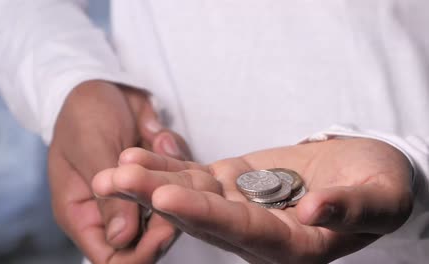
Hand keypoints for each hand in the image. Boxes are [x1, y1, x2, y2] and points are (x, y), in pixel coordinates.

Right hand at [48, 81, 189, 262]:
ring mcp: (137, 193)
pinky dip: (175, 156)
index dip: (139, 254)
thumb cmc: (83, 113)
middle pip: (146, 240)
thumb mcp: (91, 149)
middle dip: (165, 215)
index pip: (110, 257)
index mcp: (83, 213)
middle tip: (173, 186)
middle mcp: (111, 211)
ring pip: (169, 210)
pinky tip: (159, 133)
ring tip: (159, 142)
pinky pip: (180, 179)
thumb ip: (108, 195)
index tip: (165, 231)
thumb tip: (121, 241)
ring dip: (171, 180)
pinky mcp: (158, 175)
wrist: (102, 83)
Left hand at [92, 138, 412, 262]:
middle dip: (158, 197)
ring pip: (191, 194)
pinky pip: (196, 175)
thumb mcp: (379, 197)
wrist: (365, 170)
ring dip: (151, 181)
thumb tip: (312, 214)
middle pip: (203, 217)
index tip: (167, 196)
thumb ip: (349, 209)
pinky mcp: (233, 183)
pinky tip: (136, 154)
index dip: (206, 215)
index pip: (243, 232)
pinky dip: (168, 164)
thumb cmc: (380, 186)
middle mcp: (257, 233)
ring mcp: (240, 206)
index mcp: (291, 247)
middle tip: (115, 183)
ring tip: (113, 169)